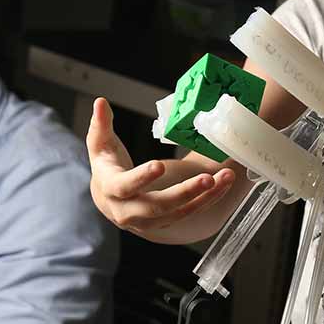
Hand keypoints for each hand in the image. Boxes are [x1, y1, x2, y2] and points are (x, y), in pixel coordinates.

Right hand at [85, 97, 234, 236]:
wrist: (109, 198)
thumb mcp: (99, 144)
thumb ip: (100, 124)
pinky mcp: (165, 222)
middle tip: (206, 178)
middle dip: (183, 193)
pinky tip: (223, 184)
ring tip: (223, 178)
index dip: (142, 178)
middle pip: (157, 206)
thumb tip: (100, 102)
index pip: (125, 186)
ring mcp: (148, 221)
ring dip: (203, 197)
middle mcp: (128, 211)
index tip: (160, 165)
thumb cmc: (106, 166)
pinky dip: (208, 200)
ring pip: (178, 212)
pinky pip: (189, 213)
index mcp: (111, 190)